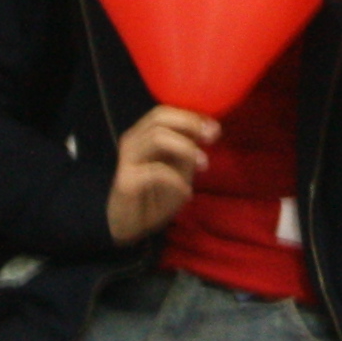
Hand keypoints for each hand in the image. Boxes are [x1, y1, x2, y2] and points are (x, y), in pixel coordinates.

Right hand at [106, 102, 218, 244]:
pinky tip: (186, 192)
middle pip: (158, 118)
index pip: (164, 113)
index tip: (214, 128)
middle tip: (211, 138)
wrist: (129, 227)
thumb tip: (209, 130)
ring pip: (157, 138)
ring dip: (186, 148)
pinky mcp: (127, 181)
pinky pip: (157, 171)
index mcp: (142, 135)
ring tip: (203, 165)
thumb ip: (188, 151)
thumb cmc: (154, 197)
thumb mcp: (178, 171)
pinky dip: (177, 180)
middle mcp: (132, 141)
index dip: (191, 116)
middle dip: (189, 124)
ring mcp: (127, 159)